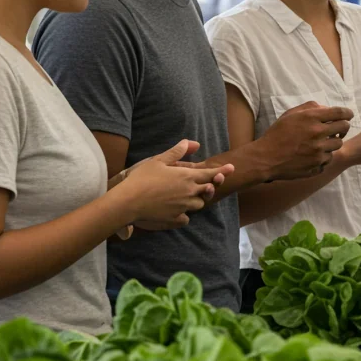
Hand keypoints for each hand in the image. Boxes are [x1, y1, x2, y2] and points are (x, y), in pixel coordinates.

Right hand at [117, 140, 234, 229]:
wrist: (129, 201)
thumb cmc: (142, 178)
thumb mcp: (158, 160)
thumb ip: (177, 152)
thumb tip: (191, 142)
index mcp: (187, 176)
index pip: (210, 173)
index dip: (222, 170)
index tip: (232, 168)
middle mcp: (189, 192)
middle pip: (207, 190)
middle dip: (208, 186)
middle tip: (204, 184)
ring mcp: (184, 206)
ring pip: (198, 204)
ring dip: (196, 200)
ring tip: (186, 197)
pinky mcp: (175, 218)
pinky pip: (186, 218)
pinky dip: (184, 215)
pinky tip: (177, 211)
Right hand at [261, 102, 353, 179]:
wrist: (266, 158)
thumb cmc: (277, 134)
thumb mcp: (290, 114)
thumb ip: (310, 107)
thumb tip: (326, 108)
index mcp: (311, 118)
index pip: (340, 112)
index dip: (348, 113)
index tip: (348, 116)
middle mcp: (317, 133)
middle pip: (344, 127)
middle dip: (343, 127)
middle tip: (338, 129)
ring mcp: (318, 150)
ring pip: (338, 144)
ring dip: (332, 143)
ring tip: (321, 143)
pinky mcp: (317, 165)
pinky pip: (328, 159)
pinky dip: (323, 157)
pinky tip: (312, 155)